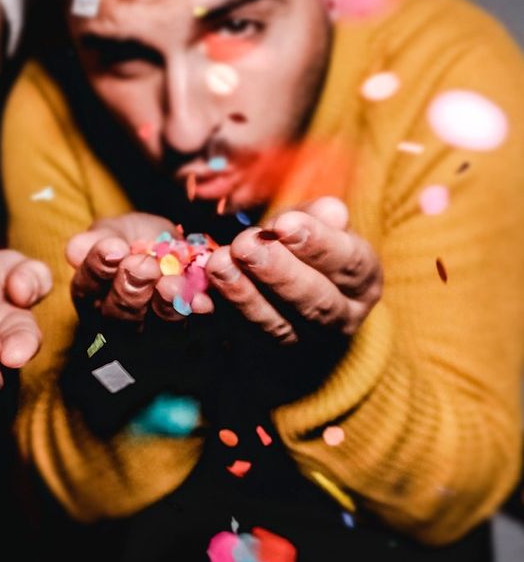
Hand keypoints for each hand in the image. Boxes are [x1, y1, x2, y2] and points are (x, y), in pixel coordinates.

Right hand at [66, 213, 213, 323]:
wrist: (178, 249)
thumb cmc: (137, 237)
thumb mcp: (119, 229)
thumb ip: (99, 238)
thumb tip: (75, 250)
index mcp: (92, 290)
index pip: (87, 284)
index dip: (98, 266)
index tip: (114, 248)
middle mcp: (115, 317)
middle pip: (117, 314)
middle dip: (131, 288)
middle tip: (143, 265)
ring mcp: (151, 330)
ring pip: (153, 327)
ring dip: (164, 304)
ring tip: (172, 284)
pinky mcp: (186, 334)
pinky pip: (191, 329)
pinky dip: (197, 313)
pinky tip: (203, 301)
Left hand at [204, 196, 382, 343]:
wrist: (288, 279)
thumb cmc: (305, 243)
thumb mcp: (319, 222)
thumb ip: (322, 216)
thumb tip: (331, 210)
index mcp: (362, 281)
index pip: (349, 264)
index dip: (318, 244)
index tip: (285, 224)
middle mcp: (340, 319)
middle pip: (314, 302)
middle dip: (277, 272)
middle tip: (245, 245)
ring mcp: (303, 340)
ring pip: (277, 325)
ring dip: (243, 295)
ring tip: (218, 265)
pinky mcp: (264, 351)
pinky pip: (238, 337)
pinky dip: (218, 319)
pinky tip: (199, 300)